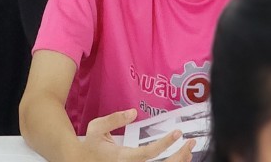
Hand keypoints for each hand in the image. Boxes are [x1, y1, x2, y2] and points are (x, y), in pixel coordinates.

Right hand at [79, 108, 193, 161]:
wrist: (80, 161)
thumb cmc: (89, 145)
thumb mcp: (96, 128)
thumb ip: (114, 119)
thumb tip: (133, 112)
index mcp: (122, 157)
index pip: (148, 153)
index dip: (164, 144)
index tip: (177, 133)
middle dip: (179, 156)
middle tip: (190, 143)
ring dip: (178, 161)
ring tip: (188, 150)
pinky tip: (179, 158)